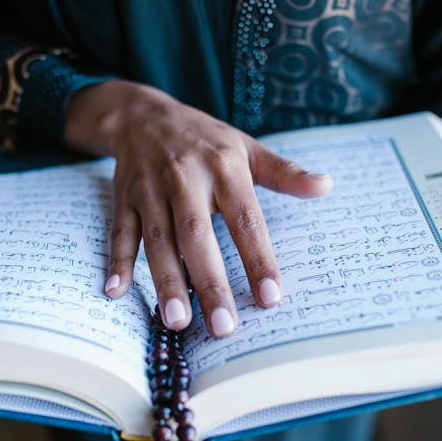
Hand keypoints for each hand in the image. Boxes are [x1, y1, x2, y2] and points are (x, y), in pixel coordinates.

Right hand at [64, 80, 331, 337]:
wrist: (142, 114)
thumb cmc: (204, 139)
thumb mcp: (246, 147)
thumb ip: (285, 173)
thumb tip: (326, 186)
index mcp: (224, 168)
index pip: (246, 219)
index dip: (258, 258)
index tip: (271, 297)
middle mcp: (185, 179)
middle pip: (197, 235)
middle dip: (209, 282)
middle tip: (223, 326)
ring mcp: (150, 190)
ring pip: (157, 240)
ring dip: (166, 281)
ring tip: (177, 321)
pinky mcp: (123, 199)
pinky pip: (120, 232)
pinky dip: (116, 261)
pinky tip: (116, 291)